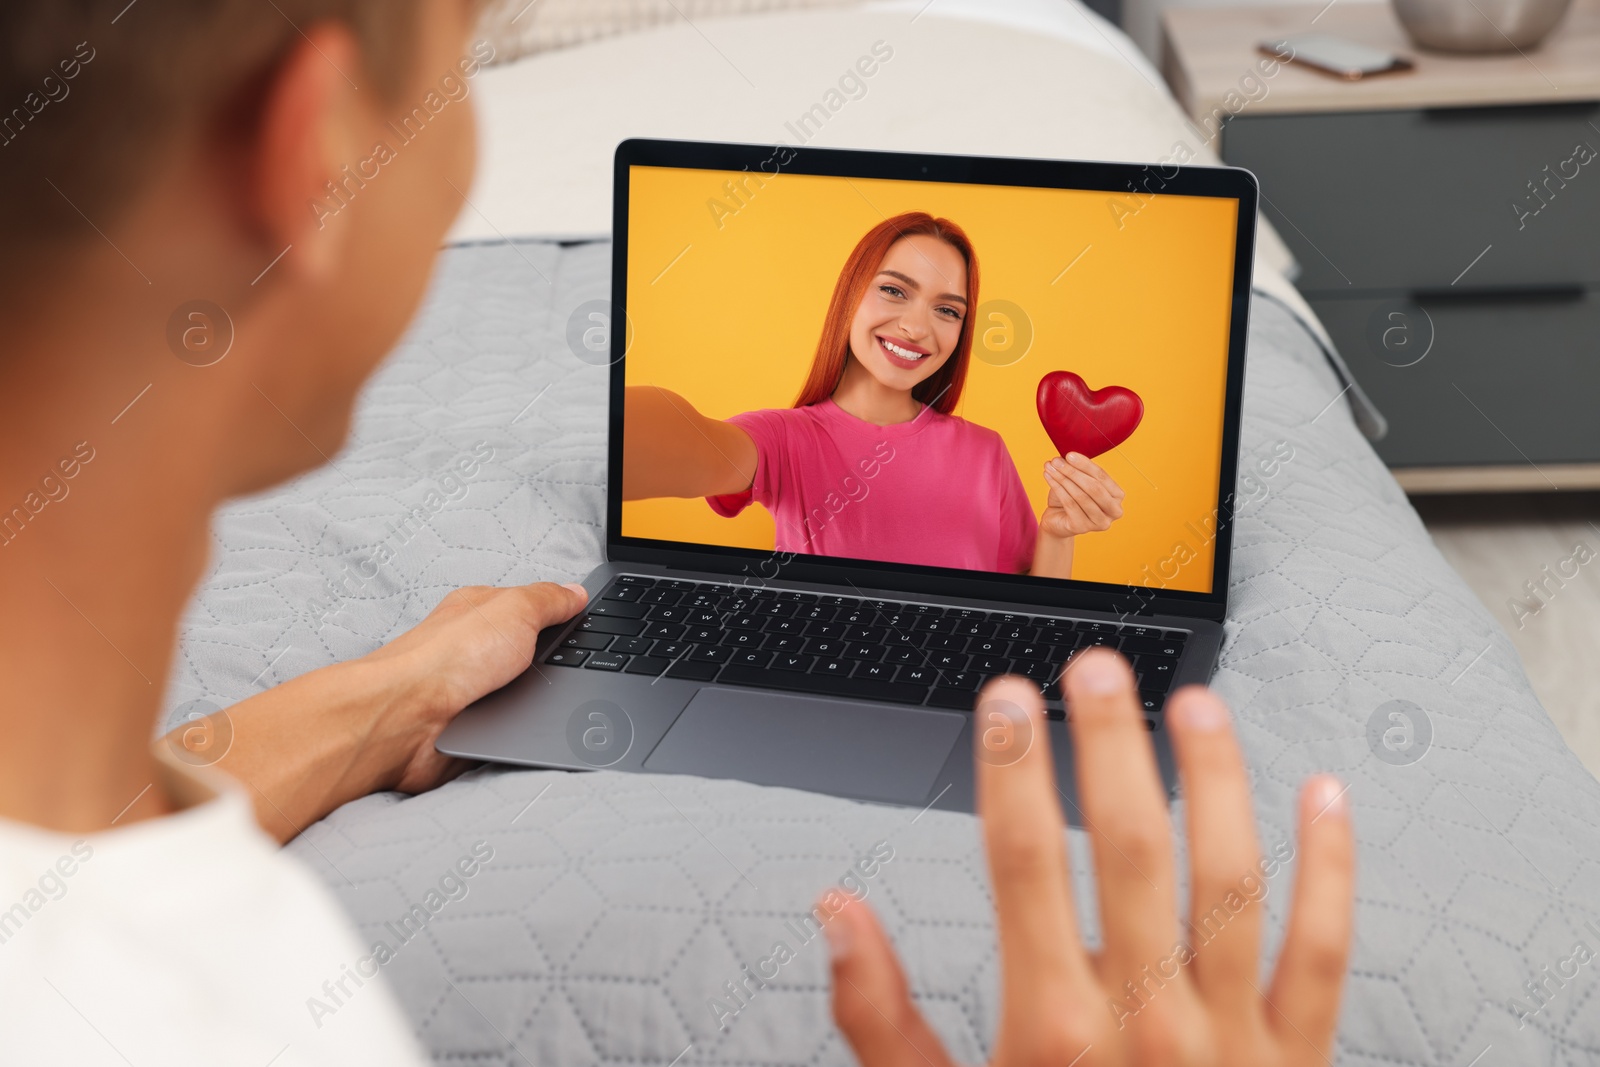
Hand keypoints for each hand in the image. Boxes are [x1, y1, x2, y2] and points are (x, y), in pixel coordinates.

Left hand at [179, 580, 587, 841]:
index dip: (564, 618)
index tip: (590, 625)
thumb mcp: (515, 610)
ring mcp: (472, 692)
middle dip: (556, 666)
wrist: (408, 719)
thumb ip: (549, 600)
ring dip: (537, 700)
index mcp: (483, 613)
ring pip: (524, 695)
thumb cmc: (447, 659)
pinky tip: (525, 725)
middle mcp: (475, 650)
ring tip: (547, 698)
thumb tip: (575, 592)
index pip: (533, 610)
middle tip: (574, 668)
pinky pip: (510, 728)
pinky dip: (521, 729)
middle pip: (533, 656)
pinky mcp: (471, 729)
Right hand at [821, 650, 1354, 1066]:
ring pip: (1230, 881)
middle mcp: (1142, 1022)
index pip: (1020, 863)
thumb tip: (836, 915)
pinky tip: (1326, 794)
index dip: (1008, 769)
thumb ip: (880, 1018)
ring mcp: (1229, 1041)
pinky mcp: (1298, 1064)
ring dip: (1214, 782)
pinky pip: (1325, 955)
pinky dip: (1334, 871)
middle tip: (1095, 667)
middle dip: (1108, 747)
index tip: (1003, 699)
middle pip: (1126, 850)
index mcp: (1050, 1031)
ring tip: (1195, 704)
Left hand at [1040, 453, 1124, 539]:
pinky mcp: (1082, 528)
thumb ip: (1078, 469)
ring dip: (1063, 478)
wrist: (1057, 519)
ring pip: (1080, 496)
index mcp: (1117, 496)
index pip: (1102, 477)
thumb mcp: (1077, 481)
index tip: (1069, 455)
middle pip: (1094, 488)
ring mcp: (1099, 522)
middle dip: (1073, 472)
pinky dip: (1058, 488)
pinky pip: (1070, 504)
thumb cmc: (1071, 497)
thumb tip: (1067, 458)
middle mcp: (1114, 511)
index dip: (1085, 465)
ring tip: (1050, 467)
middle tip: (1057, 461)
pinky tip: (1048, 477)